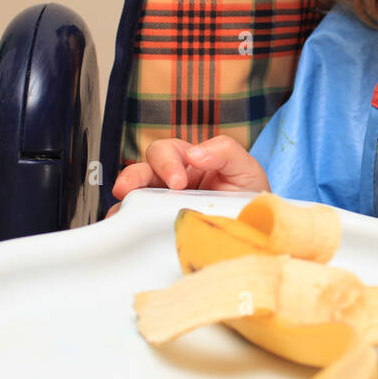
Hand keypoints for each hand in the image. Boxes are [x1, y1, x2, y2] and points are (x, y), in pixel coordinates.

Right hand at [107, 135, 270, 216]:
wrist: (258, 227)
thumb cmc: (249, 193)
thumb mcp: (246, 167)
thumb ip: (226, 151)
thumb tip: (194, 153)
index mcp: (190, 161)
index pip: (167, 151)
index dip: (167, 163)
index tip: (178, 182)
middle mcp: (172, 179)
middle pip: (143, 170)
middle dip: (133, 177)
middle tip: (128, 189)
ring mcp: (164, 202)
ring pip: (135, 195)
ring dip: (125, 200)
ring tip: (120, 211)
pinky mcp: (161, 225)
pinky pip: (138, 220)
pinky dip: (127, 221)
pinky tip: (124, 227)